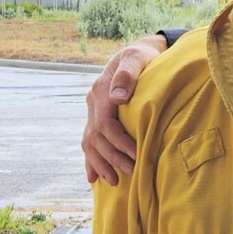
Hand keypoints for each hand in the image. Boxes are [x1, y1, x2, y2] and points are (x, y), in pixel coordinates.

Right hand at [82, 35, 164, 184]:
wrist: (138, 52)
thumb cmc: (143, 55)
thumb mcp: (137, 58)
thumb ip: (128, 74)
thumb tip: (118, 97)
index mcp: (100, 91)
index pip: (105, 124)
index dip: (118, 142)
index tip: (135, 154)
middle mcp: (93, 102)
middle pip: (97, 137)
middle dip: (112, 157)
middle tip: (131, 171)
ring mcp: (93, 110)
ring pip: (90, 143)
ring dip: (100, 163)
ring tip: (114, 181)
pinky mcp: (97, 116)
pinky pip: (89, 141)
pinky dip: (91, 159)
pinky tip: (93, 176)